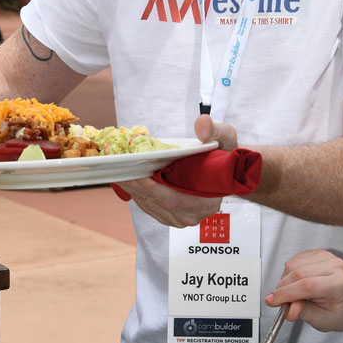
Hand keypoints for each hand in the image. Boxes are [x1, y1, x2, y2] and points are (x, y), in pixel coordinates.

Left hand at [116, 112, 237, 227]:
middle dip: (133, 184)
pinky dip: (134, 191)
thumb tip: (202, 124)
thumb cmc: (226, 156)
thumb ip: (215, 132)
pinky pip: (147, 205)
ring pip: (148, 204)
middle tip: (115, 166)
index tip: (135, 173)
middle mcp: (191, 215)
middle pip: (155, 202)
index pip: (172, 200)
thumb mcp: (227, 139)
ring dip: (130, 187)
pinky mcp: (169, 215)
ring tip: (114, 169)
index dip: (151, 188)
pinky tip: (124, 177)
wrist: (228, 173)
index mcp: (206, 201)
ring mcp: (178, 219)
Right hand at [265, 249, 342, 330]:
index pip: (307, 286)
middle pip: (297, 274)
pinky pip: (294, 260)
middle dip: (282, 289)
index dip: (286, 294)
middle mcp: (335, 267)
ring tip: (292, 294)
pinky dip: (288, 273)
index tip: (272, 301)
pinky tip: (296, 283)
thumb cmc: (340, 311)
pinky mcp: (318, 253)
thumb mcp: (324, 320)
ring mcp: (327, 257)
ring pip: (292, 265)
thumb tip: (289, 310)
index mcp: (339, 284)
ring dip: (285, 281)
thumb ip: (305, 313)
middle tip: (280, 303)